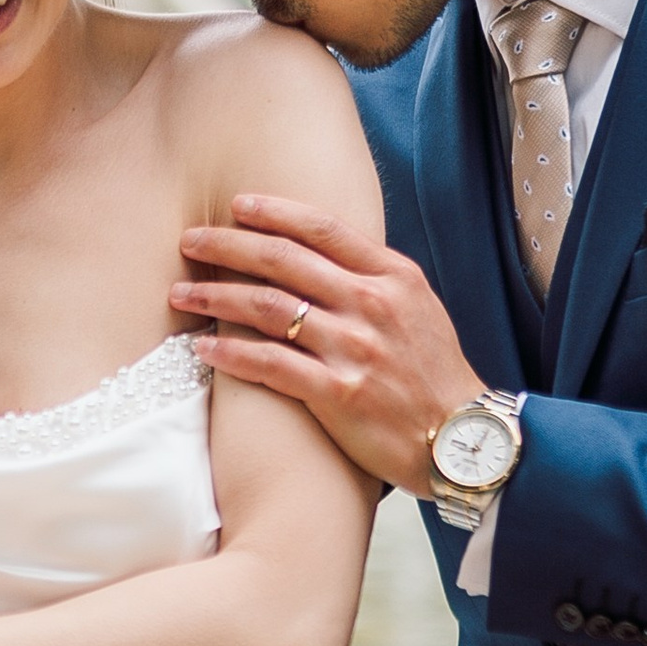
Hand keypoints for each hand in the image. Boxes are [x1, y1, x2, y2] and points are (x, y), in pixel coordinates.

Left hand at [173, 196, 487, 497]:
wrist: (465, 441)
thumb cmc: (435, 374)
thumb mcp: (418, 307)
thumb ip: (372, 278)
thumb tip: (319, 254)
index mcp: (393, 276)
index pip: (322, 228)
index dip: (273, 212)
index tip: (236, 205)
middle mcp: (372, 304)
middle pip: (283, 260)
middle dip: (228, 246)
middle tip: (190, 241)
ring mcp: (355, 349)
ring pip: (267, 308)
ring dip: (215, 297)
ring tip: (181, 293)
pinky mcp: (338, 394)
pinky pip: (270, 365)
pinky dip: (230, 354)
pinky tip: (203, 350)